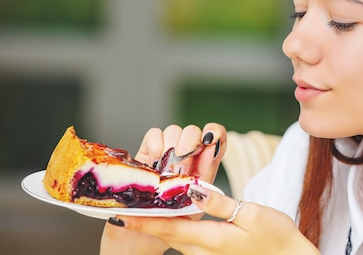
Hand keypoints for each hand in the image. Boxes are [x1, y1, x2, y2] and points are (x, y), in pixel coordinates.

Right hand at [100, 123, 226, 254]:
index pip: (216, 137)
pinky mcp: (147, 152)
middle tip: (182, 165)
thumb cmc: (173, 223)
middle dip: (190, 143)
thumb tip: (208, 164)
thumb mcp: (195, 208)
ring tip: (166, 172)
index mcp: (203, 166)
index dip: (215, 133)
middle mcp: (186, 155)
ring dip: (171, 147)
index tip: (209, 140)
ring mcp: (166, 152)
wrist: (144, 235)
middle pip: (193, 131)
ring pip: (174, 130)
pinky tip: (154, 163)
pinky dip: (155, 145)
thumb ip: (205, 188)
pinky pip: (154, 134)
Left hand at [109, 186, 319, 254]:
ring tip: (140, 204)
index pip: (168, 229)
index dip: (142, 221)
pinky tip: (170, 211)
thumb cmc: (275, 236)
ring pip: (173, 235)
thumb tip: (193, 190)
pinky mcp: (213, 248)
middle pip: (166, 233)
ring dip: (156, 220)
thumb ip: (220, 204)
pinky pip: (185, 236)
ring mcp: (207, 251)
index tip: (120, 214)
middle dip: (143, 219)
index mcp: (210, 239)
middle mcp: (203, 249)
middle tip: (124, 203)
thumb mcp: (251, 214)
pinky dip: (173, 223)